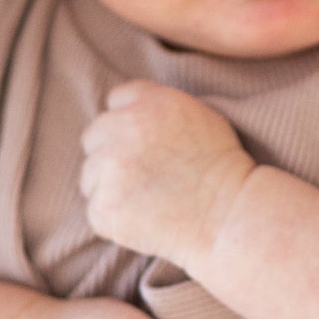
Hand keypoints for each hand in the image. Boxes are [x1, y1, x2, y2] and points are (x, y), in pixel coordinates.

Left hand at [80, 79, 255, 268]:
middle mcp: (125, 128)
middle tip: (142, 174)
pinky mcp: (104, 206)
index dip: (128, 120)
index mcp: (149, 103)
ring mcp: (110, 168)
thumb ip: (156, 103)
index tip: (142, 141)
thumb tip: (123, 108)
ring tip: (145, 198)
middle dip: (111, 151)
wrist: (228, 215)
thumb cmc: (220, 166)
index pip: (116, 99)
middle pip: (94, 135)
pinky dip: (113, 216)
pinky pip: (95, 208)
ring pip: (90, 174)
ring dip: (109, 185)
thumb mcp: (198, 113)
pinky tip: (142, 218)